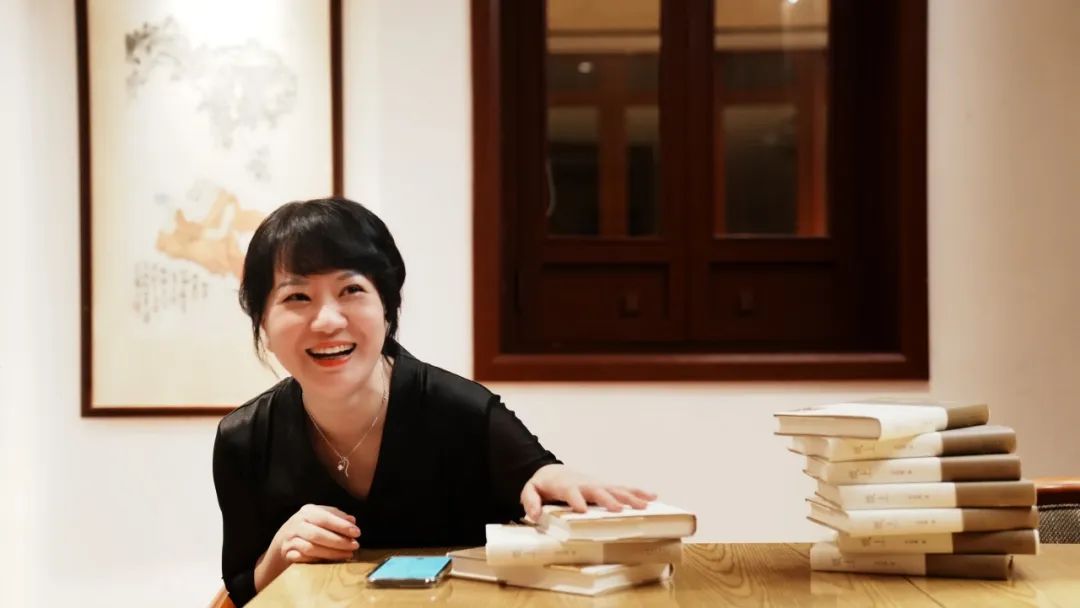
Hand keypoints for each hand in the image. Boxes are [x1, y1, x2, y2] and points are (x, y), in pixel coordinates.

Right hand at [271, 504, 360, 563]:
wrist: (283, 540)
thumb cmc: (308, 526)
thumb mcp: (321, 516)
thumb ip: (336, 516)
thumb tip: (352, 521)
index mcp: (307, 512)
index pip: (325, 517)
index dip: (341, 526)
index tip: (357, 532)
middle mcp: (297, 524)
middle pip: (318, 534)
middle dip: (338, 541)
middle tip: (355, 545)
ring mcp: (291, 540)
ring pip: (311, 549)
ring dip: (332, 553)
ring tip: (347, 554)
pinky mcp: (287, 554)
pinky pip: (303, 559)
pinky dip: (317, 561)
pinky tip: (330, 561)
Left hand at [519, 464, 657, 521]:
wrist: (552, 471)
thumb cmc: (543, 484)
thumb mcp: (530, 490)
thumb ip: (530, 500)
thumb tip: (534, 514)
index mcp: (566, 485)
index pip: (571, 492)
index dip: (577, 499)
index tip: (583, 509)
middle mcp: (585, 483)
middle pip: (598, 490)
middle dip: (608, 499)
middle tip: (619, 510)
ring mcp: (597, 484)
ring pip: (615, 489)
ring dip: (630, 497)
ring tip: (645, 505)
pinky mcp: (605, 486)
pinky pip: (623, 488)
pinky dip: (638, 492)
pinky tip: (653, 496)